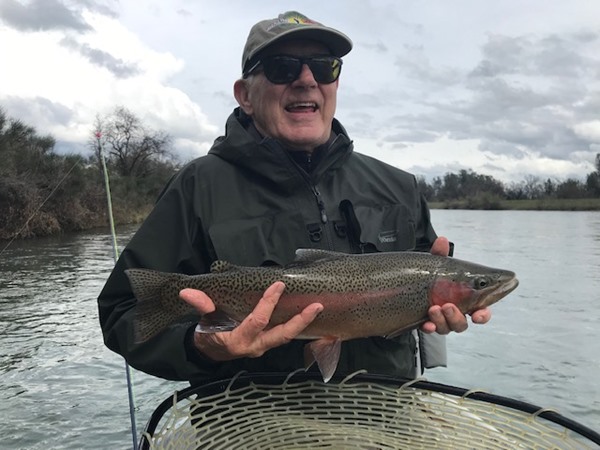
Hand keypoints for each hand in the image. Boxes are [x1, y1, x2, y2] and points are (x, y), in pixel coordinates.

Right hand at [179, 281, 322, 360]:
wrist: (209, 352)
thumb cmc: (207, 334)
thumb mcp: (202, 321)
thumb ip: (200, 305)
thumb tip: (187, 292)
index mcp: (238, 340)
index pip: (258, 320)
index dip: (268, 303)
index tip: (278, 285)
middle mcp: (255, 346)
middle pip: (282, 334)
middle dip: (300, 321)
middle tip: (316, 306)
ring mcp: (263, 347)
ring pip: (286, 336)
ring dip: (302, 323)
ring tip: (316, 308)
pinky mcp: (267, 344)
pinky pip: (283, 336)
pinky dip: (296, 325)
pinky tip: (306, 314)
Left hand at [420, 236, 491, 334]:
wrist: (405, 285)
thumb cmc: (430, 276)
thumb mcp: (434, 264)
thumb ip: (439, 255)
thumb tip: (442, 241)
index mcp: (464, 298)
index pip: (479, 310)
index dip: (482, 314)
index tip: (478, 314)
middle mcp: (454, 311)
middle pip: (462, 323)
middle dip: (457, 317)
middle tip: (449, 307)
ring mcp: (440, 319)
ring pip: (447, 328)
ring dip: (442, 320)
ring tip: (434, 308)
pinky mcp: (426, 323)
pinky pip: (430, 330)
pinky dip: (429, 327)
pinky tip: (426, 324)